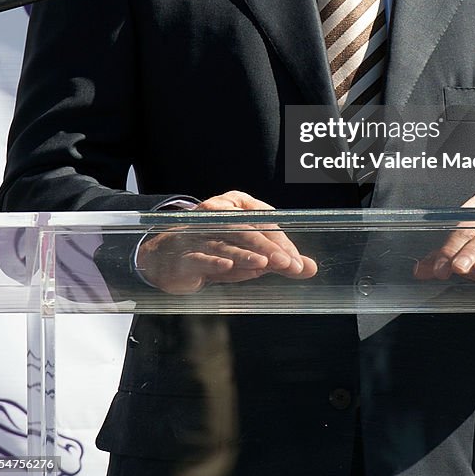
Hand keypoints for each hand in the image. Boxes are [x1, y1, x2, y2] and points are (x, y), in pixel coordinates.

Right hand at [136, 190, 317, 293]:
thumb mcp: (245, 254)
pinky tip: (226, 267)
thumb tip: (311, 268)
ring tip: (265, 264)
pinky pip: (200, 257)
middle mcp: (215, 217)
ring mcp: (198, 235)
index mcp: (234, 206)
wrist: (163, 258)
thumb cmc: (213, 253)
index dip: (282, 241)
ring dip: (245, 255)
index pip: (263, 222)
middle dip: (270, 249)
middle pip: (247, 231)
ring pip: (225, 244)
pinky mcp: (183, 256)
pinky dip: (214, 262)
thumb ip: (276, 260)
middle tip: (291, 265)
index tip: (298, 261)